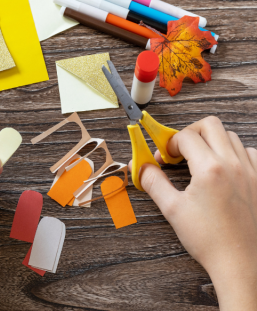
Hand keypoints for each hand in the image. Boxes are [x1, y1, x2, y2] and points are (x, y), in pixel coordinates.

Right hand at [138, 116, 256, 310]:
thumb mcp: (172, 209)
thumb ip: (154, 182)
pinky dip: (233, 153)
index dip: (168, 144)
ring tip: (199, 161)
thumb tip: (140, 167)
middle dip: (190, 132)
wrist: (239, 262)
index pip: (186, 136)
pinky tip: (223, 169)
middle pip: (210, 124)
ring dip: (211, 142)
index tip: (163, 158)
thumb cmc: (208, 239)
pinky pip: (249, 152)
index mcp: (210, 169)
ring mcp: (251, 171)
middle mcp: (233, 164)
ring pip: (230, 136)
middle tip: (180, 150)